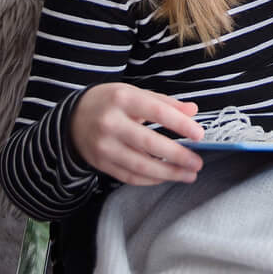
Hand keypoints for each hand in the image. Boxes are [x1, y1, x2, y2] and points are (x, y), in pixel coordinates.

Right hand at [70, 83, 204, 185]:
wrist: (73, 118)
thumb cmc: (110, 103)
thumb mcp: (134, 94)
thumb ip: (164, 103)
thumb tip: (193, 111)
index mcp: (123, 99)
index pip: (157, 112)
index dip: (180, 125)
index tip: (199, 135)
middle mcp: (111, 123)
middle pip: (149, 143)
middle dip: (177, 156)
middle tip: (197, 163)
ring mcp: (104, 145)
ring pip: (140, 165)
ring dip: (168, 173)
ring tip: (188, 175)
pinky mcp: (101, 163)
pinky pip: (129, 176)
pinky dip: (150, 179)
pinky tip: (166, 177)